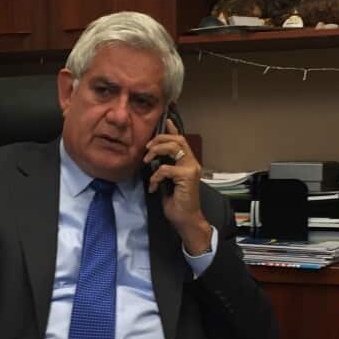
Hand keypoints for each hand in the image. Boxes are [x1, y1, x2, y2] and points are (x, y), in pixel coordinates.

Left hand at [144, 119, 211, 254]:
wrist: (186, 219)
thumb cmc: (176, 202)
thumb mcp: (166, 181)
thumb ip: (163, 167)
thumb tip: (152, 157)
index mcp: (187, 162)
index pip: (181, 139)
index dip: (172, 128)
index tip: (165, 119)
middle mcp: (192, 162)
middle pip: (177, 139)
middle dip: (159, 139)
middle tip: (147, 148)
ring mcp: (191, 168)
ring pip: (174, 147)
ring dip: (156, 150)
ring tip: (146, 160)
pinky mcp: (187, 176)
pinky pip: (166, 168)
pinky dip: (156, 176)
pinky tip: (154, 186)